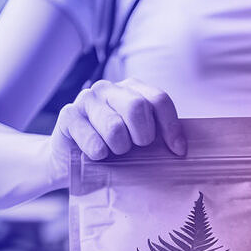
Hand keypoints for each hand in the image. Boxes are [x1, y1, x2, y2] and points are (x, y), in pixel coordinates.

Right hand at [51, 78, 185, 165]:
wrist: (69, 161)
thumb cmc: (112, 149)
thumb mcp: (138, 139)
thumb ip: (158, 136)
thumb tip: (181, 149)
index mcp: (131, 90)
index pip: (159, 100)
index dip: (171, 127)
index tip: (177, 151)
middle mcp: (108, 89)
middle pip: (137, 107)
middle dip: (142, 136)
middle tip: (136, 148)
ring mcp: (86, 99)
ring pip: (114, 127)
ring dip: (119, 148)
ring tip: (113, 152)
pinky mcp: (68, 115)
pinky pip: (92, 140)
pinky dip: (99, 154)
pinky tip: (96, 156)